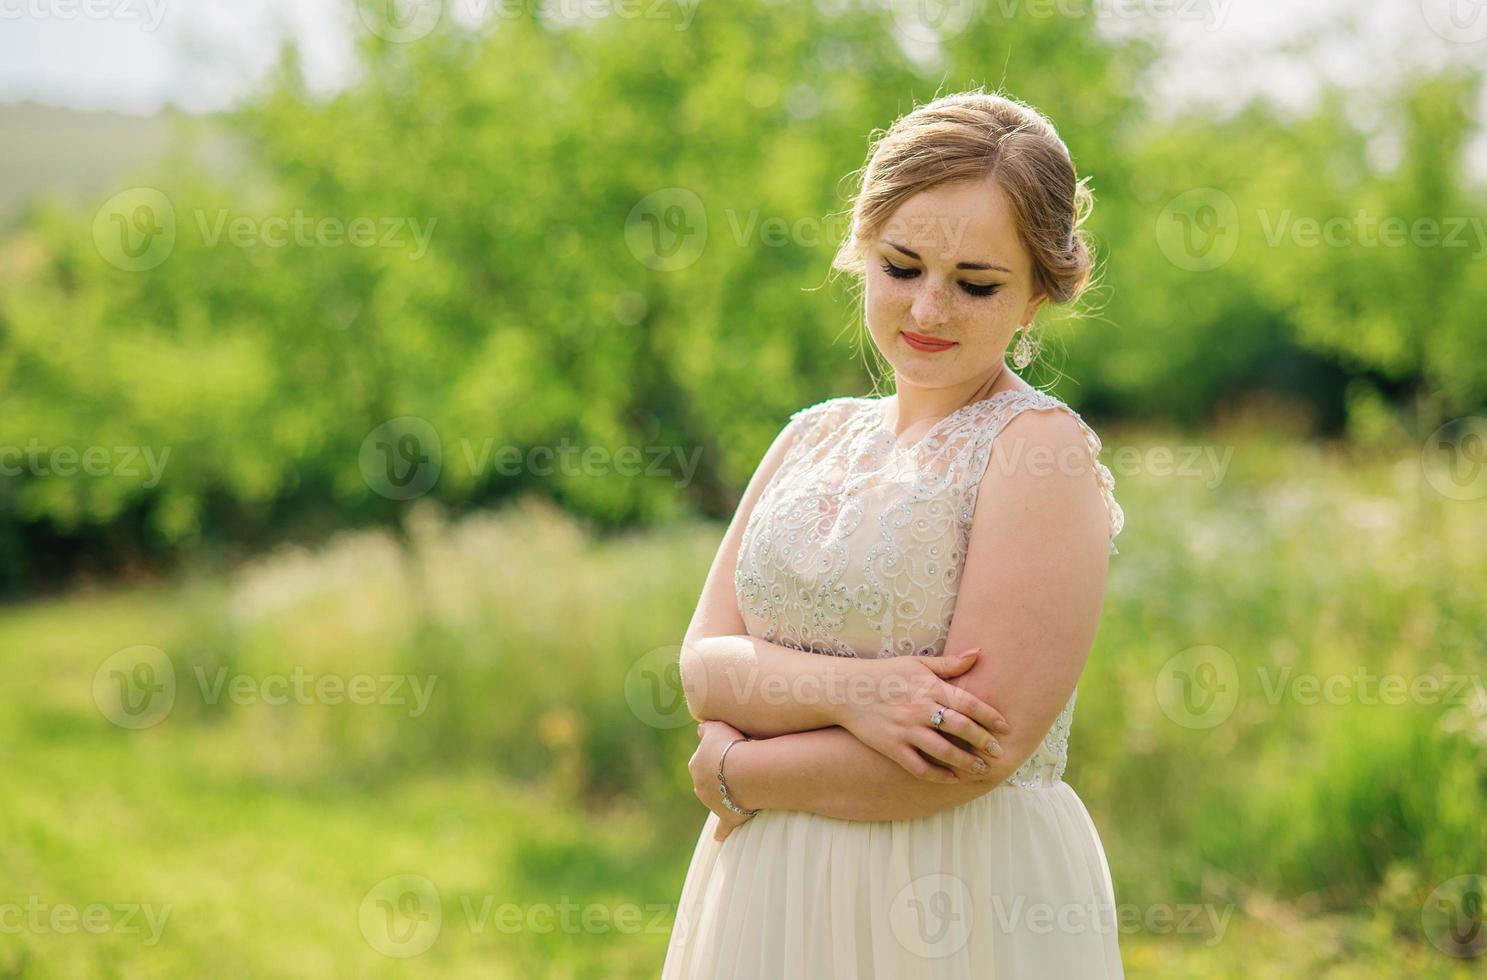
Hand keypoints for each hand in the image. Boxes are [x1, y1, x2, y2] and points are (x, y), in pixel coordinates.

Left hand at [688, 720, 758, 842]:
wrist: (745, 771)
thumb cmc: (732, 746)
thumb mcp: (715, 728)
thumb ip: (706, 728)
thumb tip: (700, 729)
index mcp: (696, 764)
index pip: (702, 758)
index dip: (716, 754)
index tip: (728, 751)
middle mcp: (700, 785)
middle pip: (708, 780)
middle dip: (718, 776)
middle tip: (737, 769)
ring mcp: (713, 803)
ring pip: (716, 799)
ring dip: (725, 795)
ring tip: (742, 788)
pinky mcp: (728, 816)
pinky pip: (723, 827)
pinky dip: (721, 832)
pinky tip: (718, 838)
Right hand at [839, 649, 1011, 782]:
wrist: (846, 689)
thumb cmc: (885, 674)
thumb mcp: (916, 663)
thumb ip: (949, 664)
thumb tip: (979, 653)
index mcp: (929, 687)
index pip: (968, 703)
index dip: (990, 716)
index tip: (1005, 728)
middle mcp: (920, 709)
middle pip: (960, 728)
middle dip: (983, 741)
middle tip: (999, 752)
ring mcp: (905, 730)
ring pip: (944, 751)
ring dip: (966, 762)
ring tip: (982, 769)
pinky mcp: (892, 747)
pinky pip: (919, 766)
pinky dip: (938, 774)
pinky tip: (952, 778)